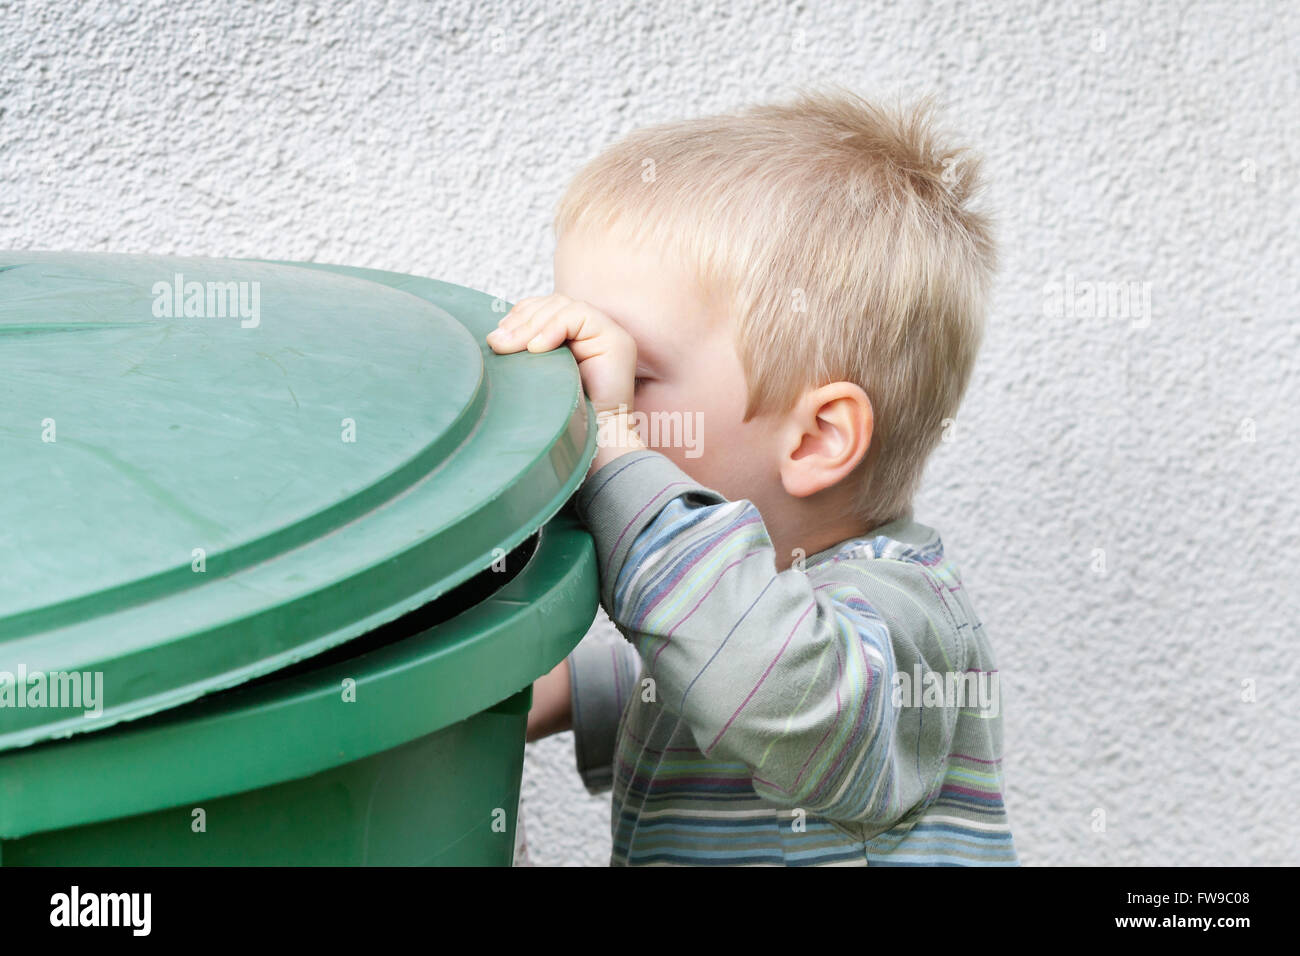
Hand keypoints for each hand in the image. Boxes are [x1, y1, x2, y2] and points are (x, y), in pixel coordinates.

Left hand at [485, 294, 635, 416]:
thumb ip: (525, 352)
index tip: (496, 338)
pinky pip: (579, 317)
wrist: (593, 442)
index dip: (520, 316)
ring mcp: (608, 334)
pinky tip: (535, 349)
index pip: (546, 308)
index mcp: (575, 338)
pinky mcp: (616, 340)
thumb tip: (494, 336)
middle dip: (521, 320)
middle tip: (497, 343)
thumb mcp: (537, 375)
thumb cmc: (564, 418)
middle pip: (553, 304)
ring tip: (510, 347)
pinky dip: (552, 329)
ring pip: (563, 307)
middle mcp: (593, 332)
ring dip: (531, 324)